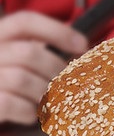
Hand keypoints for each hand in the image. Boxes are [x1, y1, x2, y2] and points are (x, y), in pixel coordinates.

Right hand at [0, 11, 88, 125]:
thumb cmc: (15, 84)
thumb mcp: (26, 61)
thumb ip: (45, 53)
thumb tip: (83, 53)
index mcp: (0, 35)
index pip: (25, 22)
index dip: (57, 31)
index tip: (83, 45)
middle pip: (27, 53)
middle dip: (55, 70)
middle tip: (68, 84)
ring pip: (20, 79)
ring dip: (44, 93)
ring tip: (51, 100)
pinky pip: (11, 104)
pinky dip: (28, 112)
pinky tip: (32, 113)